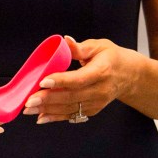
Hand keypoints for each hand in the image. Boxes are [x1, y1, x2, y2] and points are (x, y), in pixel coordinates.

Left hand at [22, 35, 138, 123]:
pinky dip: (56, 117)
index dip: (60, 81)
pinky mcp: (93, 110)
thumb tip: (65, 40)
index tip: (43, 81)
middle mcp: (100, 90)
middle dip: (48, 99)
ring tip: (28, 109)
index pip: (78, 79)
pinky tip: (41, 117)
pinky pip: (73, 115)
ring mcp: (97, 102)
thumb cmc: (111, 57)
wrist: (130, 76)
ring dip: (48, 110)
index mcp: (101, 72)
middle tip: (28, 100)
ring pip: (70, 108)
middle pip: (72, 96)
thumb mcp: (99, 46)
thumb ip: (80, 47)